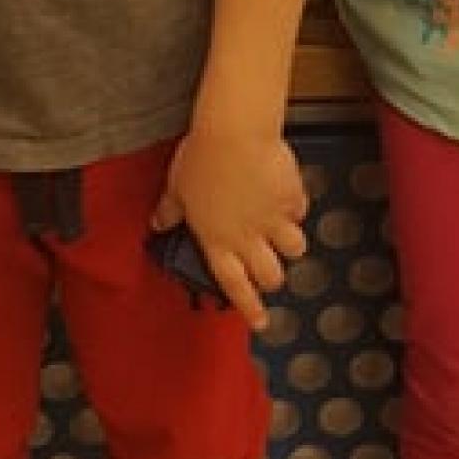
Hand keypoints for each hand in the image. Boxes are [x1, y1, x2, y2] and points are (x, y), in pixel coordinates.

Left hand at [156, 124, 308, 332]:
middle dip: (272, 278)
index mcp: (217, 241)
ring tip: (283, 234)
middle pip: (271, 276)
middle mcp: (248, 238)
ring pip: (294, 249)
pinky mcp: (291, 198)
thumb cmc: (200, 161)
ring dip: (290, 245)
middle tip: (268, 270)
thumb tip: (158, 223)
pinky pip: (299, 211)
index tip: (261, 322)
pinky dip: (295, 208)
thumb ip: (170, 211)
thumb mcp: (177, 188)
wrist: (233, 135)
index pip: (233, 285)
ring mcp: (273, 220)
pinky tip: (286, 197)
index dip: (249, 307)